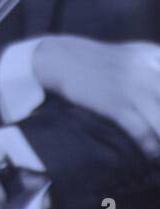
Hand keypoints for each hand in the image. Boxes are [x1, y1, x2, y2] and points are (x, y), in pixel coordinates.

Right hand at [33, 37, 159, 157]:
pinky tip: (152, 155)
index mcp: (156, 58)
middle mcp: (149, 71)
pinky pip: (142, 132)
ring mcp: (132, 88)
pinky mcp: (115, 104)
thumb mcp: (135, 54)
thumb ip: (157, 64)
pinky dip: (151, 148)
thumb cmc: (100, 60)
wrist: (59, 58)